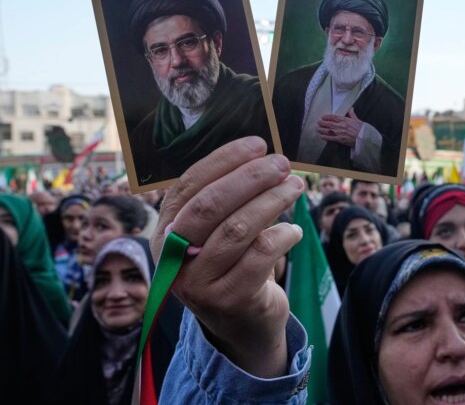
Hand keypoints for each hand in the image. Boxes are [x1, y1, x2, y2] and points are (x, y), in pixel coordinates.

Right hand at [152, 136, 303, 377]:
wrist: (242, 324)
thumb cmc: (232, 266)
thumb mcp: (217, 233)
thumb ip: (226, 200)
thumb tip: (260, 155)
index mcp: (165, 232)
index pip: (189, 186)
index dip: (224, 161)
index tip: (257, 144)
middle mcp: (173, 258)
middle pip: (210, 205)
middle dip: (251, 177)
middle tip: (282, 164)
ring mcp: (199, 283)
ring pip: (238, 228)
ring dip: (272, 200)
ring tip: (295, 187)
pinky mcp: (229, 300)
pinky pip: (261, 254)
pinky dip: (283, 235)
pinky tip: (294, 230)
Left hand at [318, 108, 362, 145]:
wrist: (365, 138)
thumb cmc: (362, 129)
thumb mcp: (357, 120)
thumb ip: (352, 114)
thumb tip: (351, 108)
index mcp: (345, 120)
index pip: (334, 117)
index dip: (327, 117)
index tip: (322, 116)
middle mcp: (341, 126)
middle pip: (329, 123)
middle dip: (322, 123)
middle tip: (317, 122)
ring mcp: (340, 133)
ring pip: (328, 130)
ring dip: (322, 129)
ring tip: (317, 128)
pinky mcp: (341, 139)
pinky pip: (331, 138)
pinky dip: (325, 137)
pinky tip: (321, 136)